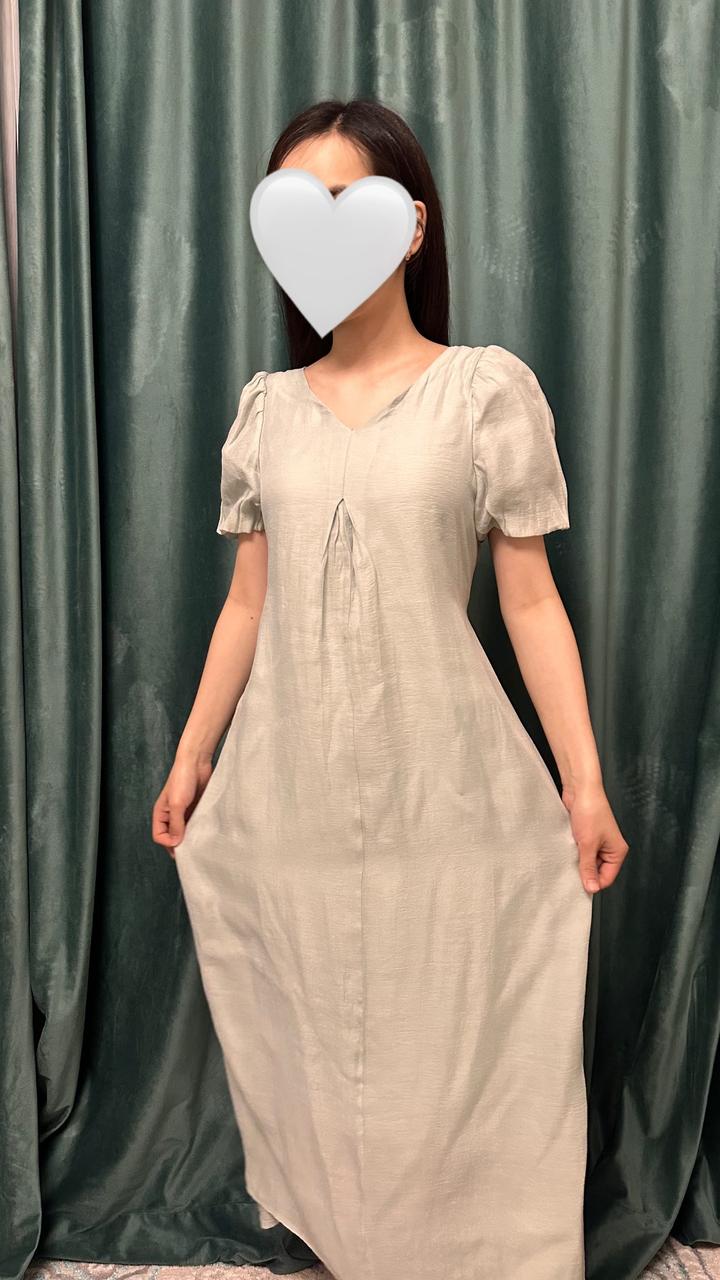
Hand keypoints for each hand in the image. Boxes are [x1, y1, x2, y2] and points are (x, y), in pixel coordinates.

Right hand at [151, 752, 213, 857]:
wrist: (196, 762)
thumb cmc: (182, 779)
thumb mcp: (177, 804)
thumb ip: (176, 825)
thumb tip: (175, 843)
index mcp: (160, 813)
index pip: (159, 836)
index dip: (168, 843)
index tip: (181, 844)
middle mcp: (170, 815)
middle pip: (171, 836)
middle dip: (179, 843)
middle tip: (191, 849)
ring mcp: (183, 812)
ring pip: (184, 831)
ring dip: (190, 837)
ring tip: (199, 841)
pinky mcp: (194, 808)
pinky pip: (195, 823)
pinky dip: (198, 829)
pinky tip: (205, 831)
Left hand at [561, 778, 629, 893]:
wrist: (580, 790)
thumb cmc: (590, 812)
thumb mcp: (588, 844)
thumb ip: (588, 868)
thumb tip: (592, 888)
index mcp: (617, 852)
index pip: (607, 878)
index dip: (594, 883)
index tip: (579, 886)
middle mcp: (610, 848)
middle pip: (598, 871)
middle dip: (585, 872)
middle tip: (571, 872)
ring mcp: (598, 842)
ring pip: (588, 861)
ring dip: (579, 861)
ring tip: (570, 857)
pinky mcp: (587, 835)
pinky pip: (582, 851)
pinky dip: (575, 852)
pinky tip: (567, 850)